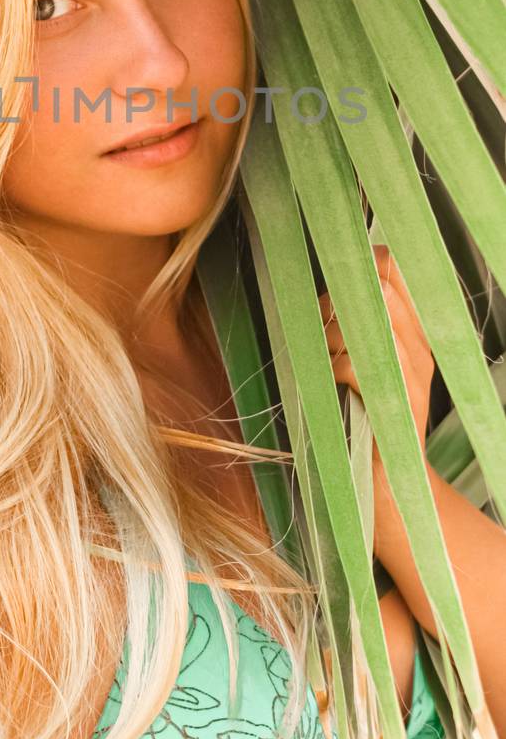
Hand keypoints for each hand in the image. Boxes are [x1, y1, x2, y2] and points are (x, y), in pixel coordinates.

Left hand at [317, 244, 434, 462]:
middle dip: (337, 298)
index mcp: (416, 332)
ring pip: (364, 325)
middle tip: (319, 320)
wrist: (389, 478)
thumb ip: (357, 325)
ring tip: (321, 356)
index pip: (398, 271)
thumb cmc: (369, 414)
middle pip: (381, 290)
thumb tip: (325, 291)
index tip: (337, 272)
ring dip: (329, 336)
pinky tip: (329, 380)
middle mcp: (419, 348)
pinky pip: (353, 365)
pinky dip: (330, 368)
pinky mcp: (394, 403)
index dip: (365, 261)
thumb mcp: (369, 362)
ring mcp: (410, 376)